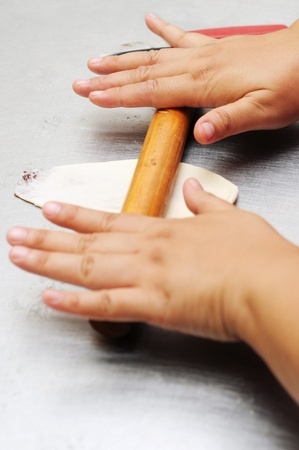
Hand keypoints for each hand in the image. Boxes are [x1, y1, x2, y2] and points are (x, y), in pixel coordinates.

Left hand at [6, 179, 293, 341]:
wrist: (266, 282)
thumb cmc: (253, 253)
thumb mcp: (231, 218)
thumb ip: (206, 203)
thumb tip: (194, 188)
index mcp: (163, 231)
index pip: (110, 219)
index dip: (77, 215)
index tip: (52, 207)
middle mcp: (146, 250)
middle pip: (87, 243)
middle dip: (48, 237)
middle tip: (16, 232)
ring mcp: (145, 276)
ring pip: (85, 267)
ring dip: (48, 261)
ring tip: (19, 255)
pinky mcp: (152, 305)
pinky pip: (104, 305)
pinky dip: (74, 302)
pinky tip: (48, 297)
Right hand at [73, 14, 298, 143]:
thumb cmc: (290, 85)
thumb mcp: (263, 112)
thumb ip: (228, 121)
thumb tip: (200, 133)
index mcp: (204, 84)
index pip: (152, 92)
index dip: (120, 96)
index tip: (94, 97)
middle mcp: (199, 66)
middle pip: (145, 73)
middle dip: (110, 79)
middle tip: (82, 81)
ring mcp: (206, 55)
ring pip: (156, 57)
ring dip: (124, 60)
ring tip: (99, 60)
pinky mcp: (216, 50)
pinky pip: (183, 38)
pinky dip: (163, 32)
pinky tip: (150, 24)